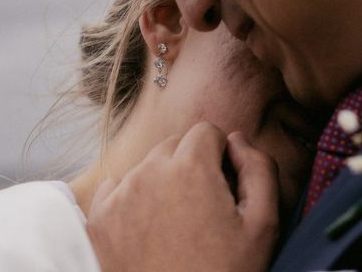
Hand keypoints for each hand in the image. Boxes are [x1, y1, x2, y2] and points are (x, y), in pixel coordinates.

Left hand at [86, 122, 279, 271]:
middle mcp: (150, 172)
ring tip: (177, 225)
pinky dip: (133, 199)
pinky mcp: (98, 219)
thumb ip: (259, 169)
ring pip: (147, 166)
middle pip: (175, 145)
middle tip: (203, 209)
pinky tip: (149, 230)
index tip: (224, 188)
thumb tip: (237, 140)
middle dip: (191, 166)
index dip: (221, 157)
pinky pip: (117, 188)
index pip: (207, 132)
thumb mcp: (263, 224)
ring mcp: (119, 195)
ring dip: (163, 182)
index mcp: (191, 167)